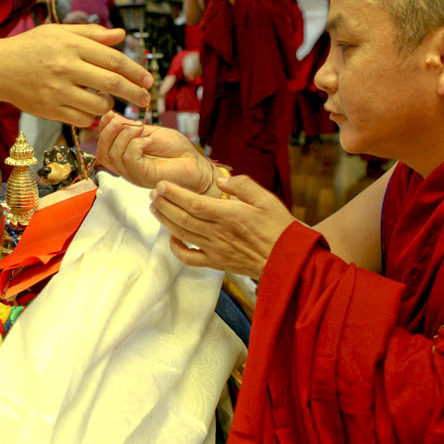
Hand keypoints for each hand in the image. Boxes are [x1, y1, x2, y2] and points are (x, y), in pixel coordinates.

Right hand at [0, 25, 151, 127]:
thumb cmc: (32, 47)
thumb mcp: (59, 32)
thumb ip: (91, 33)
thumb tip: (121, 34)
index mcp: (71, 45)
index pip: (113, 59)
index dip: (135, 71)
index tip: (148, 79)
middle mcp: (66, 67)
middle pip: (111, 83)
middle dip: (134, 92)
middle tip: (145, 98)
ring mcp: (57, 90)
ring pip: (98, 105)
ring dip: (109, 106)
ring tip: (108, 102)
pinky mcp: (50, 109)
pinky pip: (82, 119)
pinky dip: (91, 117)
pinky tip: (89, 109)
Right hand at [95, 111, 211, 190]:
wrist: (195, 163)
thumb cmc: (176, 150)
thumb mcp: (149, 132)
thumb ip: (129, 127)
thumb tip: (111, 117)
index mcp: (125, 156)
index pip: (102, 146)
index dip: (102, 129)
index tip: (110, 114)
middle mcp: (125, 167)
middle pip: (102, 152)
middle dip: (108, 132)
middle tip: (121, 121)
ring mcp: (132, 173)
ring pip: (113, 155)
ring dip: (123, 136)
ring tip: (139, 128)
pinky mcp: (142, 175)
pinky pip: (128, 159)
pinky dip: (135, 144)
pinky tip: (147, 141)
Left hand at [151, 173, 296, 277]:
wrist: (290, 261)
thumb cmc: (280, 228)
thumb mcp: (266, 199)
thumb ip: (243, 185)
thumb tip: (222, 181)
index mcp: (229, 215)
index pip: (193, 203)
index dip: (174, 194)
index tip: (161, 185)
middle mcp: (218, 233)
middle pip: (182, 217)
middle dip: (164, 204)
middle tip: (153, 193)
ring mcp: (215, 249)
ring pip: (182, 234)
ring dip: (165, 220)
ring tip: (155, 208)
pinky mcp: (217, 262)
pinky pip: (190, 258)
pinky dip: (176, 248)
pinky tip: (172, 236)